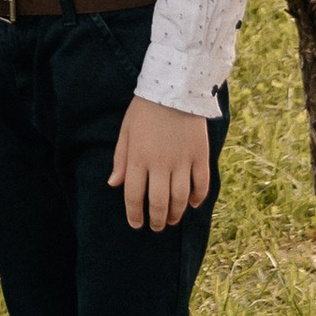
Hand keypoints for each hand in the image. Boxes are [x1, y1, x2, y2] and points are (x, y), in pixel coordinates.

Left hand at [109, 97, 210, 232]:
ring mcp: (182, 161)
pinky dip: (198, 198)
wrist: (175, 88)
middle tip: (157, 227)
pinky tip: (192, 204)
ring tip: (172, 220)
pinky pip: (202, 184)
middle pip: (159, 202)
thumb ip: (120, 159)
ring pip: (180, 198)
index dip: (134, 215)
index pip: (134, 196)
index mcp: (138, 158)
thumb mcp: (126, 131)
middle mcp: (160, 164)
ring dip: (176, 214)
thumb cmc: (145, 110)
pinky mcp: (200, 156)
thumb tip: (114, 185)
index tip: (136, 224)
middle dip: (157, 220)